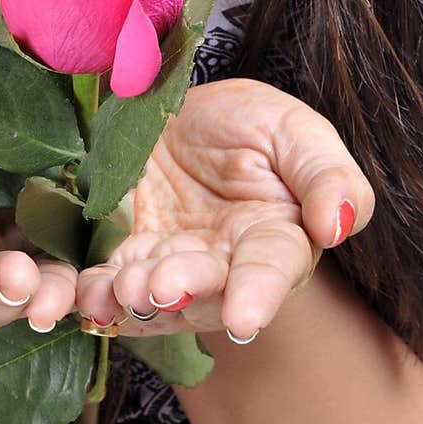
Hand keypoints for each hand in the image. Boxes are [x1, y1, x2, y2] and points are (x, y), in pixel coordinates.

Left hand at [76, 78, 374, 340]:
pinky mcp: (120, 253)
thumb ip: (328, 177)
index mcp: (274, 239)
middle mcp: (221, 265)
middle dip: (183, 291)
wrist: (178, 108)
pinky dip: (95, 291)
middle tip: (161, 286)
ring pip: (154, 296)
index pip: (272, 270)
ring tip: (122, 288)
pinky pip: (106, 280)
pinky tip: (84, 293)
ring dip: (136, 299)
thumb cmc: (250, 123)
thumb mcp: (297, 132)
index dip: (258, 294)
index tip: (244, 315)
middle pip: (206, 290)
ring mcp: (168, 263)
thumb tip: (338, 225)